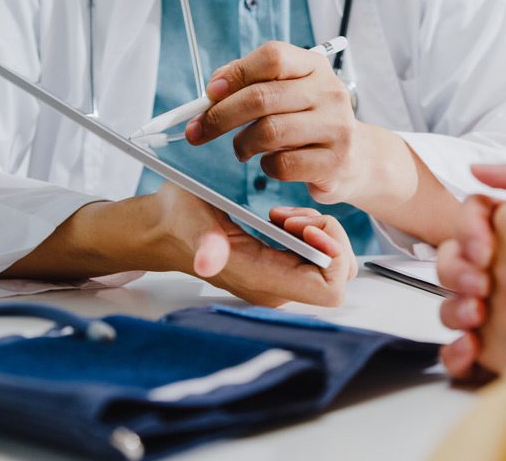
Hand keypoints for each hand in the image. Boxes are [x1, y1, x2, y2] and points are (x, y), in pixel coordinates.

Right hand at [145, 183, 356, 305]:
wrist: (165, 229)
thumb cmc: (179, 222)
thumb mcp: (192, 222)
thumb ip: (205, 242)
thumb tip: (206, 261)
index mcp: (264, 283)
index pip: (330, 290)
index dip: (331, 255)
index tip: (305, 225)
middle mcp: (278, 288)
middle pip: (339, 275)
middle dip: (329, 238)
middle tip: (295, 217)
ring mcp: (279, 281)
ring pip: (331, 263)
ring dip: (319, 232)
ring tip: (286, 216)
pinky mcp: (278, 269)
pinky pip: (316, 256)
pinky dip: (310, 232)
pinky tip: (282, 219)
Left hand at [184, 41, 371, 204]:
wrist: (358, 157)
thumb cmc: (313, 122)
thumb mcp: (290, 93)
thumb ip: (254, 83)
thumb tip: (214, 89)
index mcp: (315, 67)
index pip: (272, 57)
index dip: (236, 73)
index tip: (211, 93)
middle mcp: (329, 93)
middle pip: (262, 97)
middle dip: (220, 116)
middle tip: (200, 130)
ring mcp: (335, 128)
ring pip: (268, 132)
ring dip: (242, 143)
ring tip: (241, 149)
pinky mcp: (333, 162)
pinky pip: (282, 165)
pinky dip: (265, 166)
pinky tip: (270, 163)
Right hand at [439, 128, 505, 376]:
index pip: (476, 218)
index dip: (470, 227)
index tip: (484, 247)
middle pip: (456, 260)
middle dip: (456, 269)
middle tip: (480, 285)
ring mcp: (500, 311)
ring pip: (454, 303)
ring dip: (454, 308)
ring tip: (476, 319)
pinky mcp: (500, 350)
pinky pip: (462, 349)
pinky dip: (457, 352)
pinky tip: (471, 352)